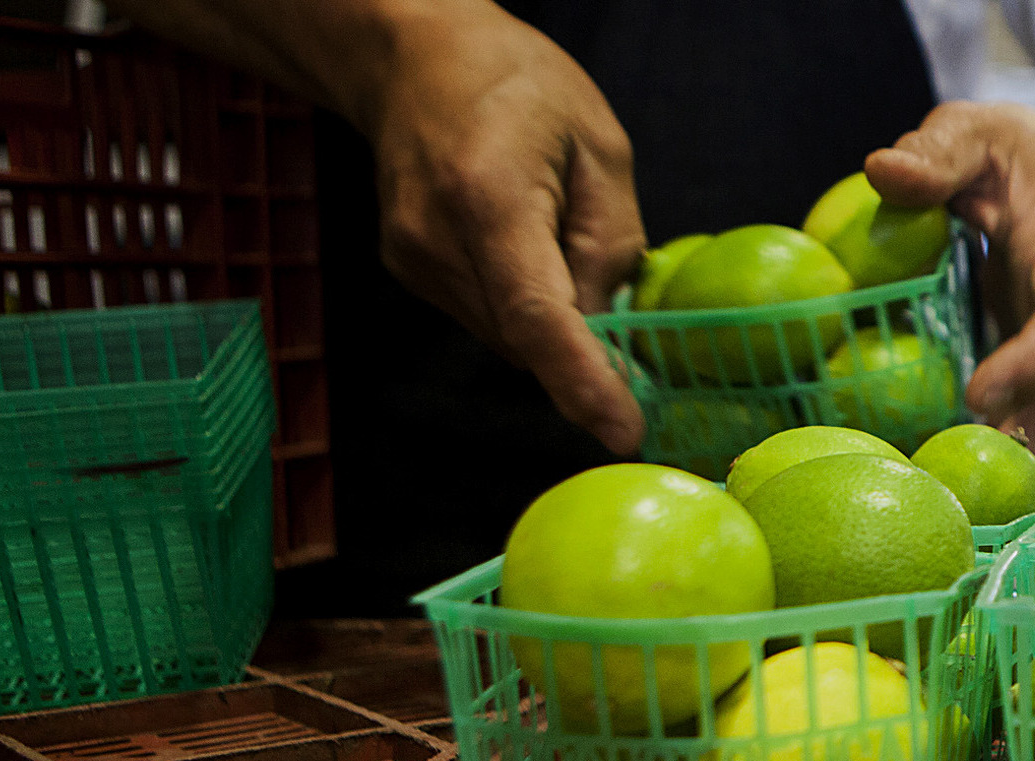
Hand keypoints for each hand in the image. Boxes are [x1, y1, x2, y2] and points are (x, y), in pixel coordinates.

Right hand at [364, 5, 646, 453]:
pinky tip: (527, 248)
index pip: (537, 314)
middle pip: (524, 337)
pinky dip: (522, 307)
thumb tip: (614, 331)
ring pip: (507, 336)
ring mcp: (412, 260)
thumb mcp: (599, 147)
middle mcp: (436, 239)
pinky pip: (487, 317)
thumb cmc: (516, 84)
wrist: (414, 57)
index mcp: (487, 195)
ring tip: (560, 243)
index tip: (624, 430)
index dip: (582, 381)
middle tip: (626, 328)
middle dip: (583, 349)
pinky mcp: (408, 271)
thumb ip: (611, 243)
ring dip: (552, 322)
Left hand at [864, 100, 1034, 462]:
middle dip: (1021, 444)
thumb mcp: (984, 129)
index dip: (1033, 361)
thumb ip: (937, 151)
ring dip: (1004, 465)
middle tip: (951, 487)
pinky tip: (930, 478)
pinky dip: (990, 454)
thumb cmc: (1031, 155)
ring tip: (935, 497)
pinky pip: (1029, 422)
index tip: (979, 397)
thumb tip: (879, 171)